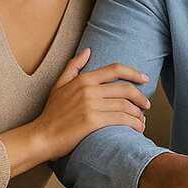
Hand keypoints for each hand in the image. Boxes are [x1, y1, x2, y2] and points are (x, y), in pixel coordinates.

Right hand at [32, 49, 150, 157]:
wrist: (41, 136)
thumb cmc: (51, 113)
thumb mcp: (58, 85)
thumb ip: (73, 67)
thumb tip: (87, 51)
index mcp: (83, 79)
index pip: (115, 69)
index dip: (134, 73)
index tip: (145, 79)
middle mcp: (88, 90)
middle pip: (125, 89)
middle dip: (141, 97)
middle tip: (146, 105)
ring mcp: (91, 105)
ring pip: (125, 105)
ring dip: (138, 114)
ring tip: (142, 120)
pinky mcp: (93, 121)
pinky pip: (120, 119)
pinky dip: (133, 123)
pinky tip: (137, 128)